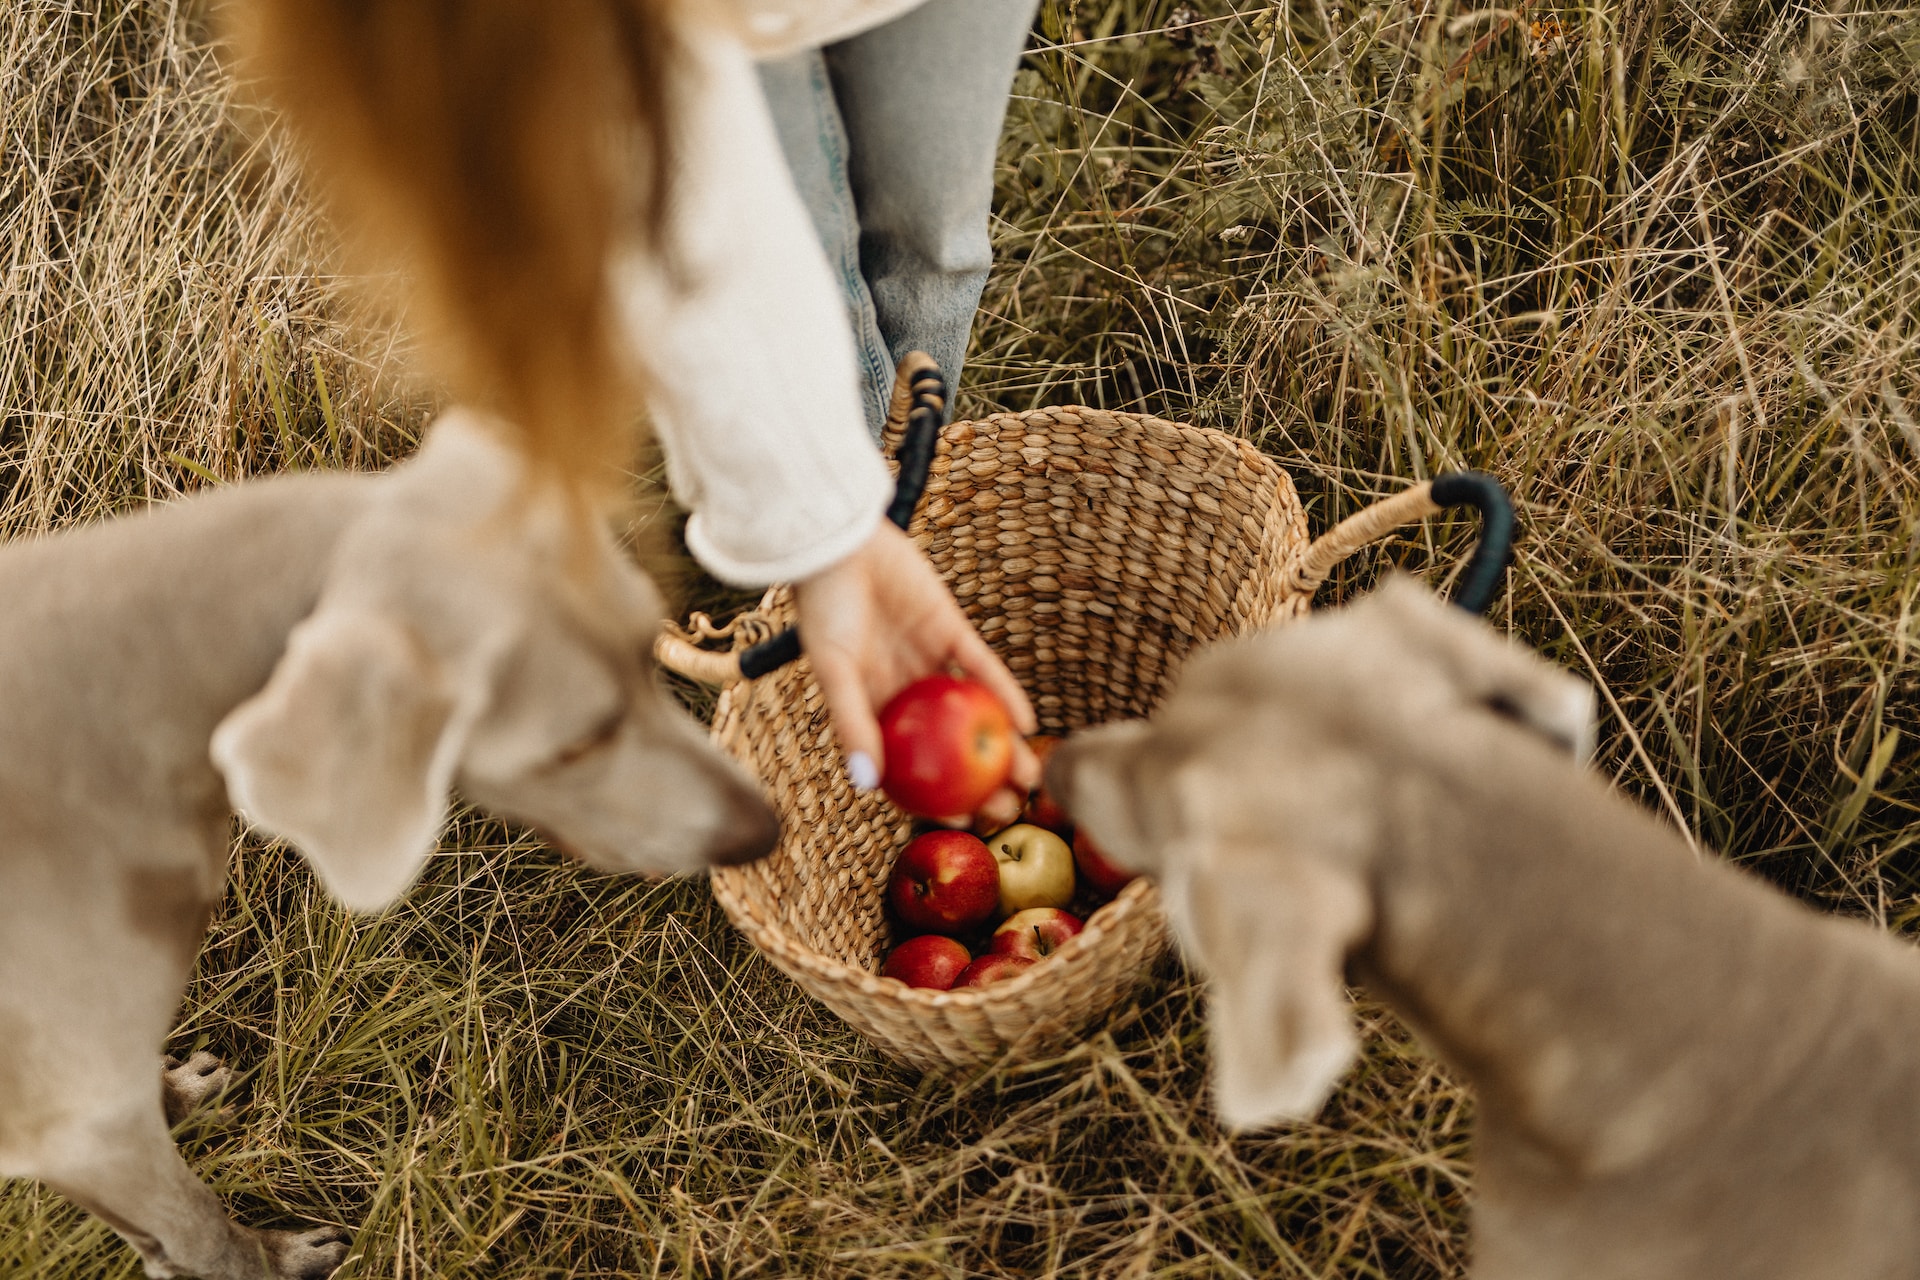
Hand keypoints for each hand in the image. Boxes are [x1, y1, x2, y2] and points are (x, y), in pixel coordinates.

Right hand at [795, 521, 1037, 826]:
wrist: (838, 544)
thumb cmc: (823, 610)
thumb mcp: (835, 671)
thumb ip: (851, 723)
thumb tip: (866, 785)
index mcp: (872, 709)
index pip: (909, 766)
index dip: (935, 799)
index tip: (965, 824)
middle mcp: (903, 693)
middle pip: (948, 748)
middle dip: (981, 782)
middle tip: (1011, 809)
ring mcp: (929, 663)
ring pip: (972, 714)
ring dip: (1002, 744)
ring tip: (1030, 776)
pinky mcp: (950, 630)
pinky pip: (983, 669)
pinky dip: (1004, 693)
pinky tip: (1027, 720)